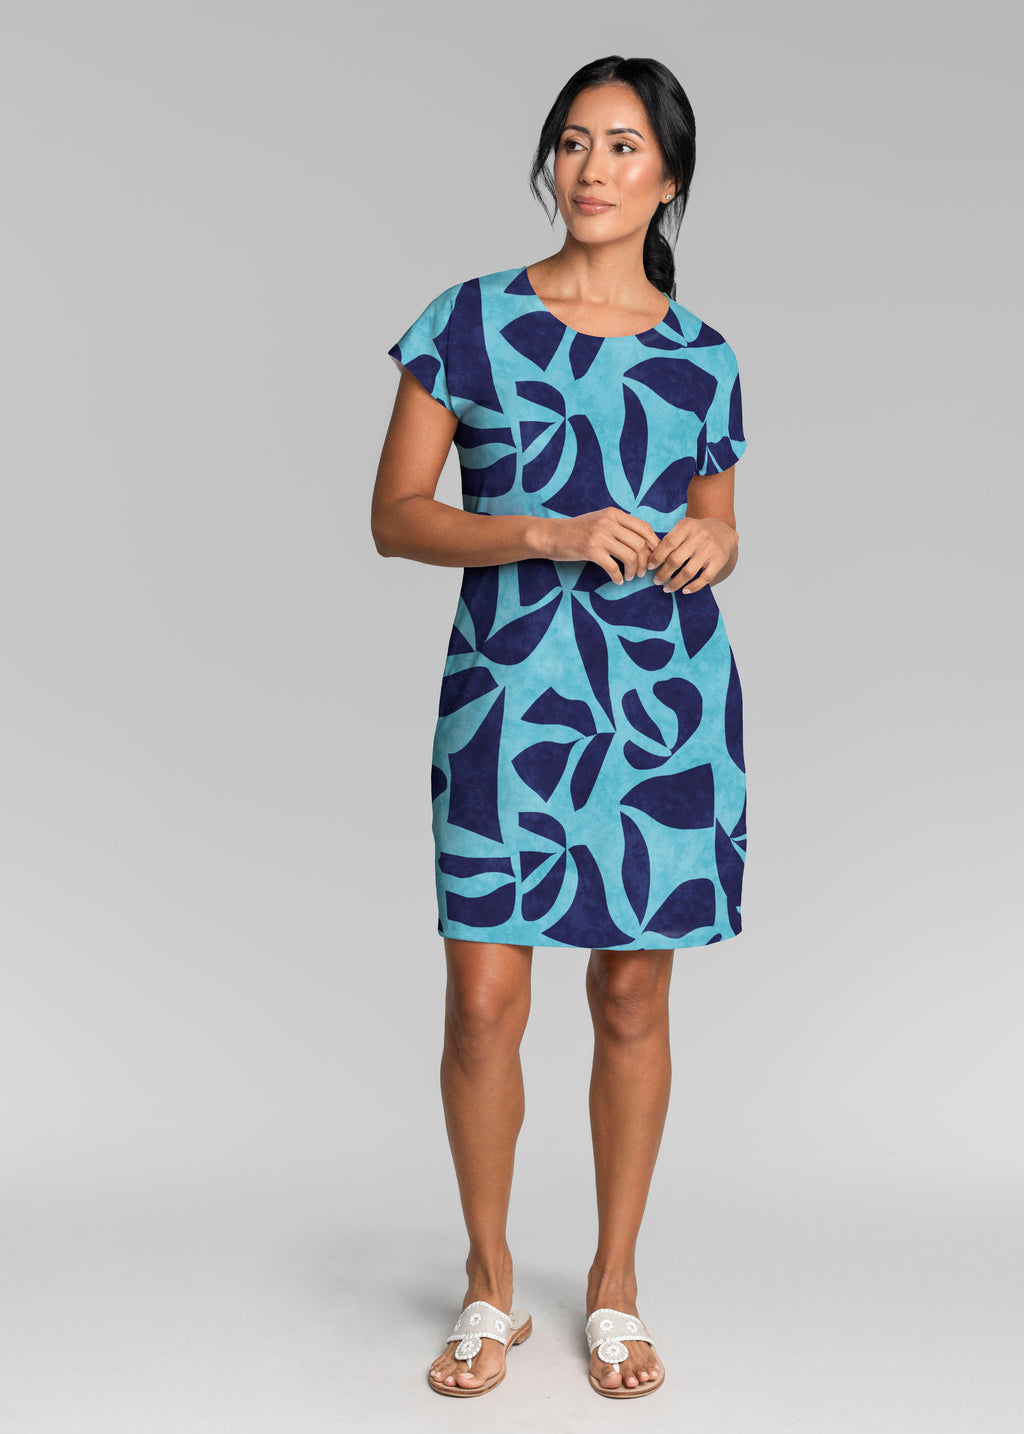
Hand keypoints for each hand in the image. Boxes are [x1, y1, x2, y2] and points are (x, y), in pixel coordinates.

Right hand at [540, 507, 659, 584]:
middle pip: (640, 544)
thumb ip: (620, 528)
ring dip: (634, 571)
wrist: (552, 535)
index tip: (654, 556)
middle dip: (645, 561)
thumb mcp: (600, 521)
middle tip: (643, 572)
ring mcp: (600, 536)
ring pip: (630, 556)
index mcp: (614, 514)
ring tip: (630, 577)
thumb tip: (645, 545)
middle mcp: (609, 522)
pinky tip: (618, 581)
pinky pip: (613, 567)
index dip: (654, 543)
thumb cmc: (578, 531)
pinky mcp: (591, 550)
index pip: (644, 527)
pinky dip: (618, 576)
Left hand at [646, 517, 737, 593]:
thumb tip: (648, 556)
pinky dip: (693, 587)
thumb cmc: (696, 532)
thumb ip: (668, 540)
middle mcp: (699, 537)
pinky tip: (684, 590)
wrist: (723, 531)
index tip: (649, 567)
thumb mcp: (683, 528)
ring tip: (666, 588)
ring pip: (689, 572)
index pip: (668, 543)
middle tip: (656, 581)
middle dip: (663, 573)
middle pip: (676, 560)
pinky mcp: (719, 560)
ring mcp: (710, 549)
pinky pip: (705, 578)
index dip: (657, 557)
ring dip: (675, 583)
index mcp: (687, 526)